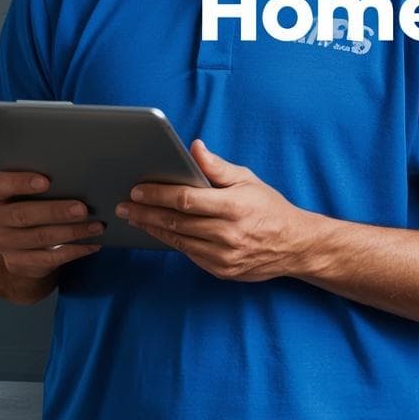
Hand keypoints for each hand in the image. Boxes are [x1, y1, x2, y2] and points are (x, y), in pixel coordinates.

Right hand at [0, 172, 103, 277]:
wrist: (15, 238)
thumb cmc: (28, 200)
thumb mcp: (26, 188)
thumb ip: (41, 180)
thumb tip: (75, 174)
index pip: (1, 186)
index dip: (21, 183)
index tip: (47, 181)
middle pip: (24, 216)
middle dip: (56, 212)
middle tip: (83, 209)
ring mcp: (2, 244)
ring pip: (40, 239)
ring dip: (72, 232)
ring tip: (97, 226)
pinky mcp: (16, 263)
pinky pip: (48, 259)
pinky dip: (74, 251)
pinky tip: (92, 244)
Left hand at [117, 140, 314, 281]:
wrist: (295, 245)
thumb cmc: (269, 208)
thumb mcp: (248, 180)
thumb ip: (218, 167)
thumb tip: (194, 148)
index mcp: (234, 206)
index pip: (186, 200)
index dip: (158, 195)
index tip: (137, 190)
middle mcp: (228, 234)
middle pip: (176, 222)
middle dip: (145, 213)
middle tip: (124, 207)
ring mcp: (224, 256)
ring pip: (178, 241)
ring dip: (152, 229)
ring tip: (134, 218)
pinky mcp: (222, 270)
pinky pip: (189, 254)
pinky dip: (172, 242)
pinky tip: (159, 231)